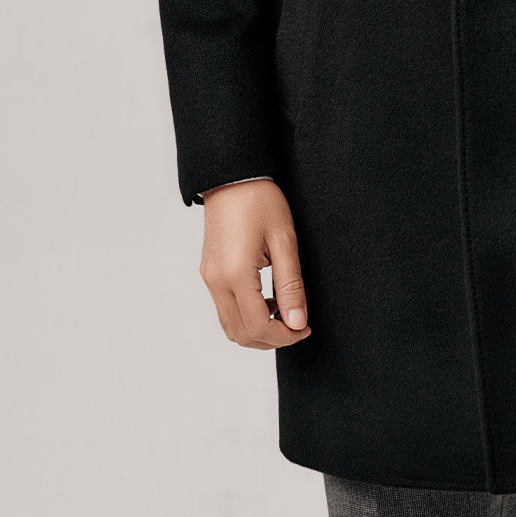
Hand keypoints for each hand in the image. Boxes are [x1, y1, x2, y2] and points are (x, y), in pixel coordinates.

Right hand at [198, 179, 311, 347]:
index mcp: (235, 274)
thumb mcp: (284, 239)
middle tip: (298, 325)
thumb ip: (291, 284)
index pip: (258, 327)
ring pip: (230, 327)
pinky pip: (225, 310)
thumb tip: (298, 322)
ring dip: (257, 330)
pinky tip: (267, 299)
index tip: (306, 328)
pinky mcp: (209, 273)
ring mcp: (209, 279)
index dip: (285, 336)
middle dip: (272, 339)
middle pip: (241, 334)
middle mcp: (216, 282)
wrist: (232, 176)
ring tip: (284, 311)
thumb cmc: (260, 200)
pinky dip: (246, 316)